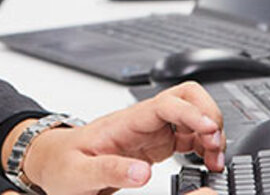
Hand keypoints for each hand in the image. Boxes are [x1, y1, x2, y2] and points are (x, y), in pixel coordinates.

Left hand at [20, 82, 225, 194]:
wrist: (54, 162)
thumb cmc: (63, 163)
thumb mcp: (79, 174)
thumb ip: (109, 172)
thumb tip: (142, 174)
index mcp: (124, 122)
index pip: (165, 104)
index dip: (191, 113)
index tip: (209, 130)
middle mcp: (142, 121)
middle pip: (186, 96)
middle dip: (208, 114)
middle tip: (215, 145)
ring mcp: (151, 131)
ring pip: (192, 114)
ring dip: (210, 132)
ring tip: (215, 160)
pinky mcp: (157, 144)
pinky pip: (189, 136)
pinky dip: (205, 146)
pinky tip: (206, 162)